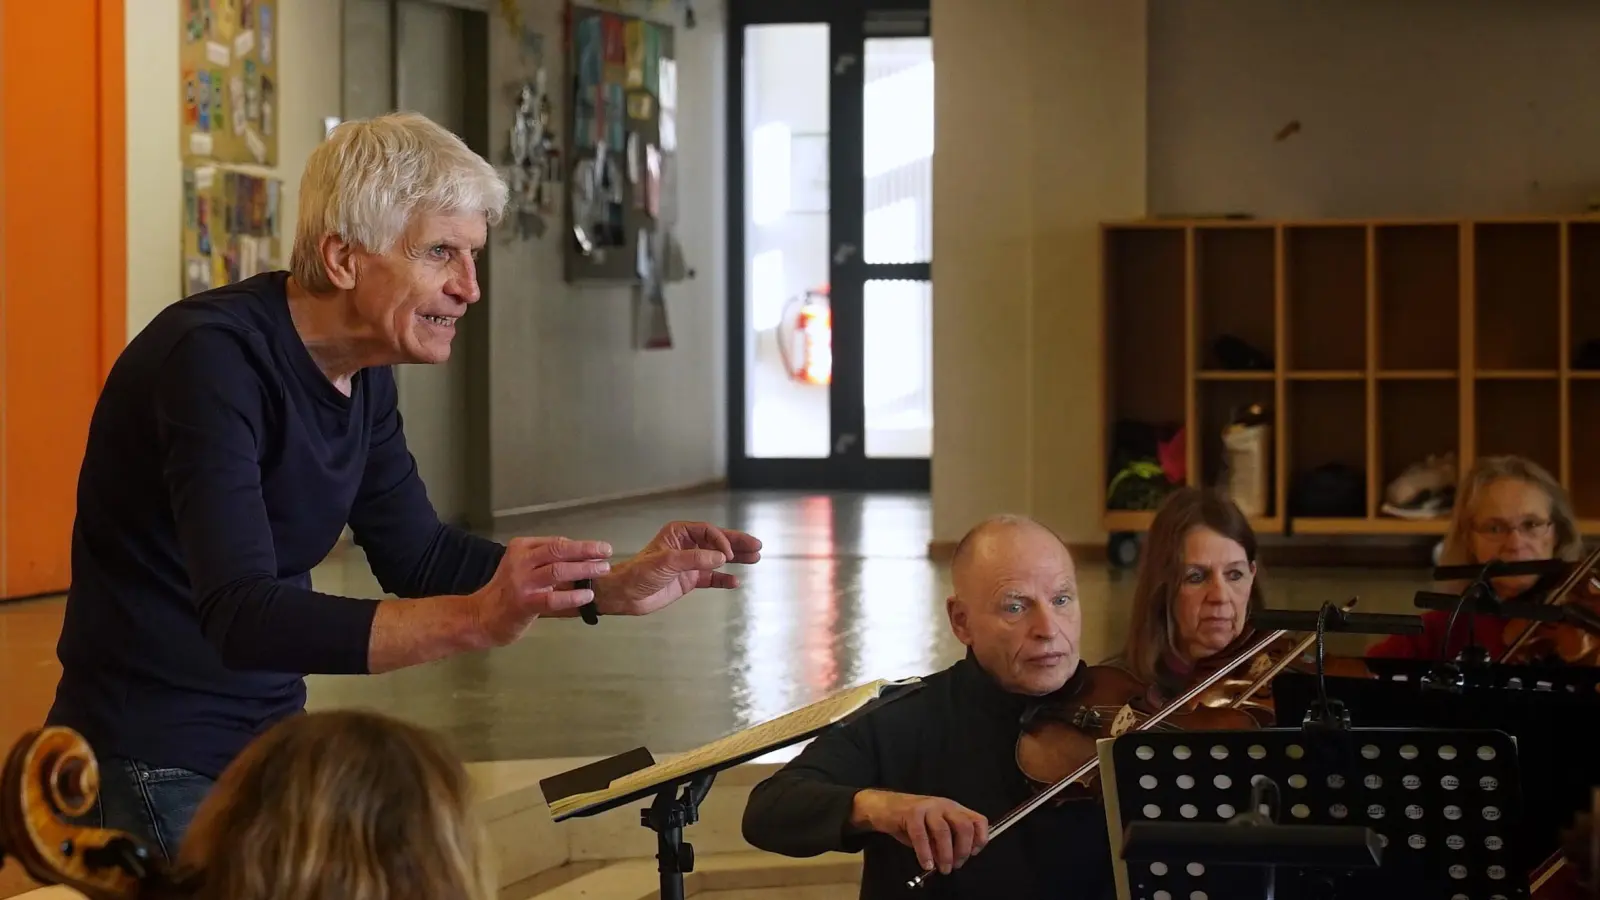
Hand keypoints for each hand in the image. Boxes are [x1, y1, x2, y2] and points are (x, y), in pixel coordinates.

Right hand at [472, 536, 612, 644]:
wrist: (480, 617)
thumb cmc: (507, 592)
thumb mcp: (522, 567)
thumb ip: (545, 561)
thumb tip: (580, 557)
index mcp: (521, 548)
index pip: (556, 542)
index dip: (581, 545)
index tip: (600, 548)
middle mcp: (521, 561)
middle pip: (558, 550)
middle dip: (586, 550)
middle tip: (606, 552)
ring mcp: (522, 582)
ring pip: (558, 570)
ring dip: (583, 570)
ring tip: (602, 570)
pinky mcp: (524, 603)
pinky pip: (553, 598)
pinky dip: (572, 596)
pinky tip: (587, 596)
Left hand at [592, 521, 762, 616]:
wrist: (624, 595)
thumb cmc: (639, 573)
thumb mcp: (667, 562)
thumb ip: (695, 559)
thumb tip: (722, 558)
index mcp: (678, 534)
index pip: (708, 532)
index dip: (722, 541)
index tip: (729, 556)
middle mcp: (686, 546)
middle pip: (718, 542)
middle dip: (737, 544)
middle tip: (757, 547)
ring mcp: (688, 563)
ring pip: (718, 559)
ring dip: (736, 559)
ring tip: (755, 559)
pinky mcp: (688, 580)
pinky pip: (711, 578)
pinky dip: (723, 579)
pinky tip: (735, 582)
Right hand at [849, 789, 987, 874]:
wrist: (884, 808)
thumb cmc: (911, 821)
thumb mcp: (933, 830)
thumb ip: (945, 843)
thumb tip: (953, 861)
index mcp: (954, 809)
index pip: (977, 820)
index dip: (980, 839)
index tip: (973, 854)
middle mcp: (944, 805)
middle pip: (963, 825)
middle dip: (963, 850)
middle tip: (956, 865)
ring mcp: (928, 807)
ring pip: (944, 831)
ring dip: (945, 854)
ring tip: (943, 868)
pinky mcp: (911, 813)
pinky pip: (921, 835)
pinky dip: (925, 853)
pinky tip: (926, 864)